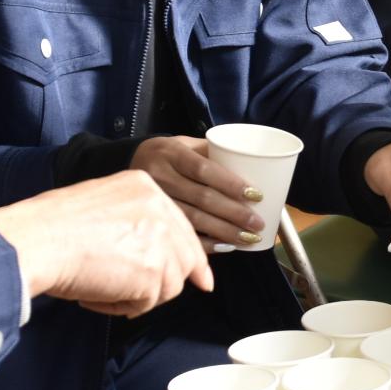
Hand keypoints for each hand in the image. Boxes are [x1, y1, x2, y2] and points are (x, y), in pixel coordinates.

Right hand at [0, 170, 212, 316]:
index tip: (201, 277)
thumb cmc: (52, 226)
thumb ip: (134, 222)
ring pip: (169, 284)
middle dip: (172, 281)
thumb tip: (156, 256)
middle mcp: (159, 207)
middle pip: (186, 255)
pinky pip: (147, 303)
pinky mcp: (153, 271)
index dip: (189, 256)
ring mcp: (160, 239)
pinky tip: (96, 296)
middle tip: (149, 298)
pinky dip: (121, 307)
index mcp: (145, 185)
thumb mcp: (101, 204)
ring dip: (138, 296)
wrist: (38, 240)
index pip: (181, 225)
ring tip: (102, 289)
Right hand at [131, 135, 266, 247]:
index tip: (256, 195)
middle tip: (257, 224)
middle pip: (201, 198)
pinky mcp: (152, 219)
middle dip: (234, 214)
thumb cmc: (169, 153)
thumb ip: (213, 152)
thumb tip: (254, 167)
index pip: (204, 170)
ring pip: (193, 219)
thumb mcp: (186, 143)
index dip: (231, 184)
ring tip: (248, 238)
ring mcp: (153, 200)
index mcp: (170, 152)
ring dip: (224, 231)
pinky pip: (182, 233)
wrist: (133, 162)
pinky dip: (206, 243)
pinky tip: (225, 246)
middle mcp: (159, 175)